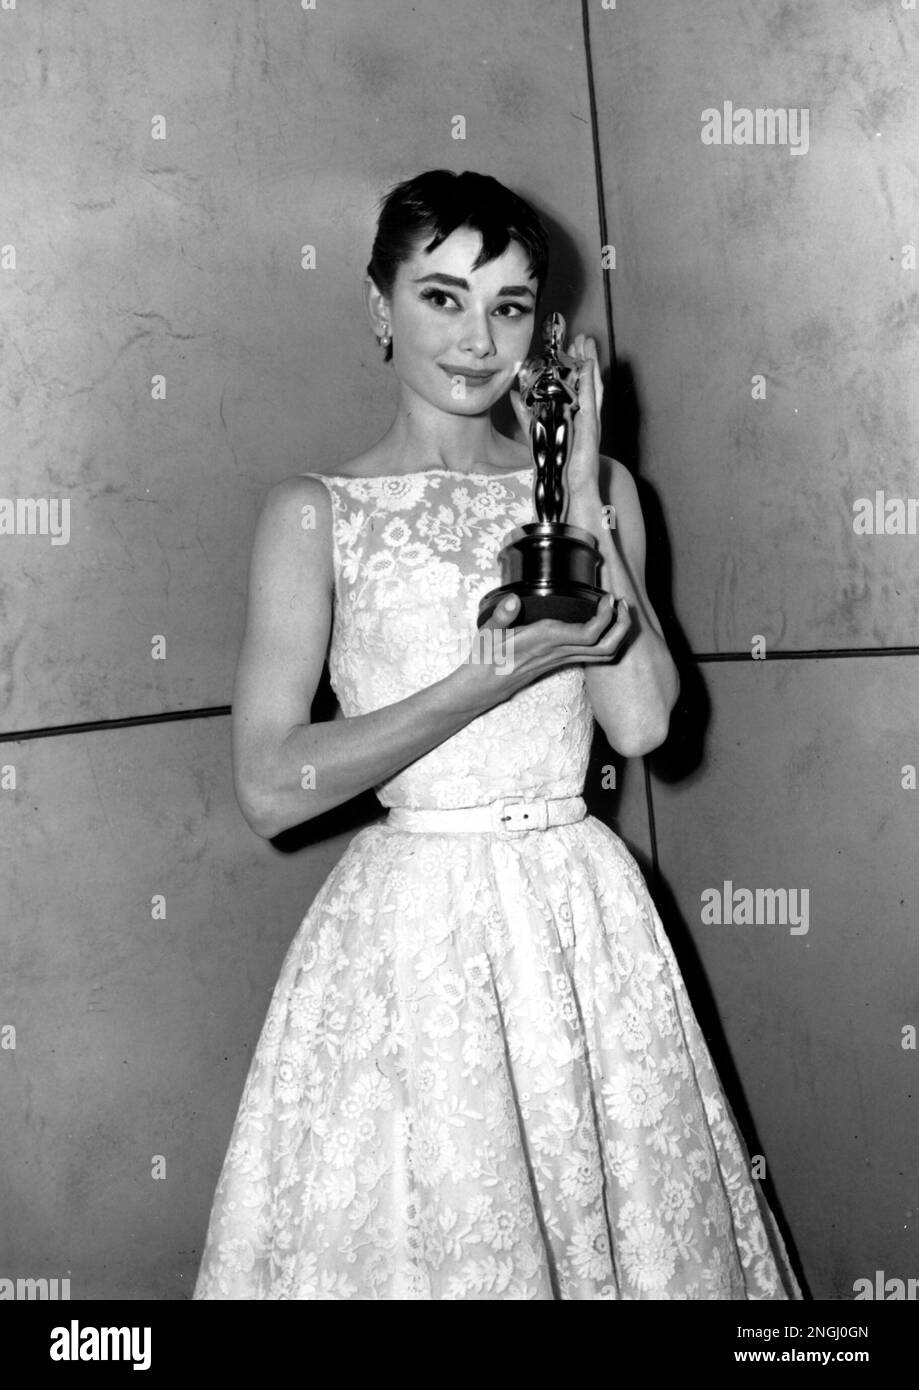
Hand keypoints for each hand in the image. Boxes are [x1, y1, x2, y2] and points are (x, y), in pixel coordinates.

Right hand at [454, 589, 631, 715]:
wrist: (484, 685)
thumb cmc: (486, 656)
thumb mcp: (488, 632)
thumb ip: (502, 615)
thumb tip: (512, 600)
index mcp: (546, 640)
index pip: (589, 633)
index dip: (605, 617)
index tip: (608, 598)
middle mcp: (559, 651)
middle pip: (606, 647)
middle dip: (622, 626)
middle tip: (623, 604)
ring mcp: (562, 659)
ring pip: (603, 654)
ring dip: (618, 634)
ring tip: (618, 611)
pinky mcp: (560, 661)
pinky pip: (593, 656)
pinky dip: (606, 641)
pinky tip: (603, 625)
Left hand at [509, 331, 603, 501]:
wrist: (568, 487)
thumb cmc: (556, 465)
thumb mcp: (536, 432)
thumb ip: (526, 413)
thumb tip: (514, 395)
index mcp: (573, 416)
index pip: (574, 386)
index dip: (573, 366)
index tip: (569, 347)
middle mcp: (585, 416)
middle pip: (586, 381)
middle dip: (584, 357)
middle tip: (581, 337)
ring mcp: (590, 420)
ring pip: (593, 384)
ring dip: (591, 362)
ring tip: (588, 342)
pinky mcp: (591, 426)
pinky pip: (592, 399)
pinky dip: (592, 381)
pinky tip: (589, 366)